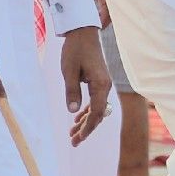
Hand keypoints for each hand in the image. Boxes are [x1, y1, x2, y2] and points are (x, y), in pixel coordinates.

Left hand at [59, 26, 111, 144]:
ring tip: (72, 134)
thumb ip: (71, 92)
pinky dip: (86, 111)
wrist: (83, 33)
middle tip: (73, 142)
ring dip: (85, 122)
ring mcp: (102, 84)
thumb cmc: (75, 50)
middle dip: (86, 129)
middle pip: (98, 114)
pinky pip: (95, 101)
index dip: (87, 128)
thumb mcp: (69, 72)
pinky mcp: (98, 81)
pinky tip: (77, 119)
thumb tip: (73, 112)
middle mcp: (105, 87)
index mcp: (100, 85)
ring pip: (96, 109)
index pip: (96, 113)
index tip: (77, 139)